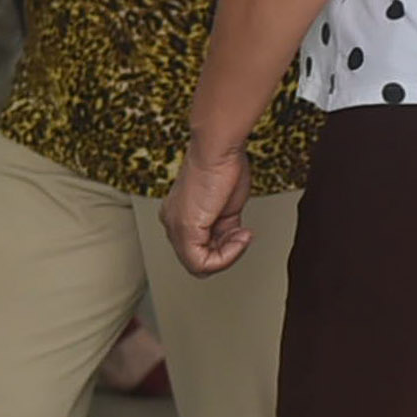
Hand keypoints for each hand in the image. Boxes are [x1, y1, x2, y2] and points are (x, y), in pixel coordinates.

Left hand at [162, 147, 255, 276]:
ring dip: (229, 254)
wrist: (218, 150)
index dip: (225, 248)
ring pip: (199, 266)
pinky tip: (240, 237)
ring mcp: (176, 228)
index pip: (199, 249)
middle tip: (243, 236)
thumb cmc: (223, 165)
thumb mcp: (226, 205)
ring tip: (242, 235)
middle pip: (198, 260)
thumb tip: (232, 240)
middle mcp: (173, 223)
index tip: (242, 231)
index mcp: (179, 215)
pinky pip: (202, 263)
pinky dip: (227, 256)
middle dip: (227, 253)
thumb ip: (224, 227)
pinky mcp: (185, 230)